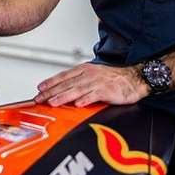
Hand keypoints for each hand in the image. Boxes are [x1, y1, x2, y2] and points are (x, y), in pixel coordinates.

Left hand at [34, 63, 149, 106]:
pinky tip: (77, 104)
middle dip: (51, 92)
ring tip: (53, 102)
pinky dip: (85, 100)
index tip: (39, 89)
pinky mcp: (107, 90)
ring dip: (63, 96)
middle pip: (66, 84)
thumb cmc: (114, 79)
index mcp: (84, 70)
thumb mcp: (93, 76)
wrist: (135, 78)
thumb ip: (79, 82)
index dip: (50, 82)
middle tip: (39, 99)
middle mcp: (88, 75)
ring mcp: (97, 82)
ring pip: (76, 89)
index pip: (63, 76)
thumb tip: (64, 90)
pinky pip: (94, 95)